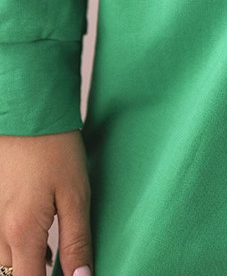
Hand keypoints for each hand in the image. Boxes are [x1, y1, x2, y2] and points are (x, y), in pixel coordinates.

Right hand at [0, 130, 91, 275]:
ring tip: (51, 259)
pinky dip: (15, 248)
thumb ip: (76, 241)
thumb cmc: (55, 148)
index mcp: (22, 233)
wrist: (28, 110)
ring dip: (24, 265)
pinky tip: (37, 239)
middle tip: (59, 265)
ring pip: (1, 261)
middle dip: (34, 275)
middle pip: (12, 275)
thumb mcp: (76, 195)